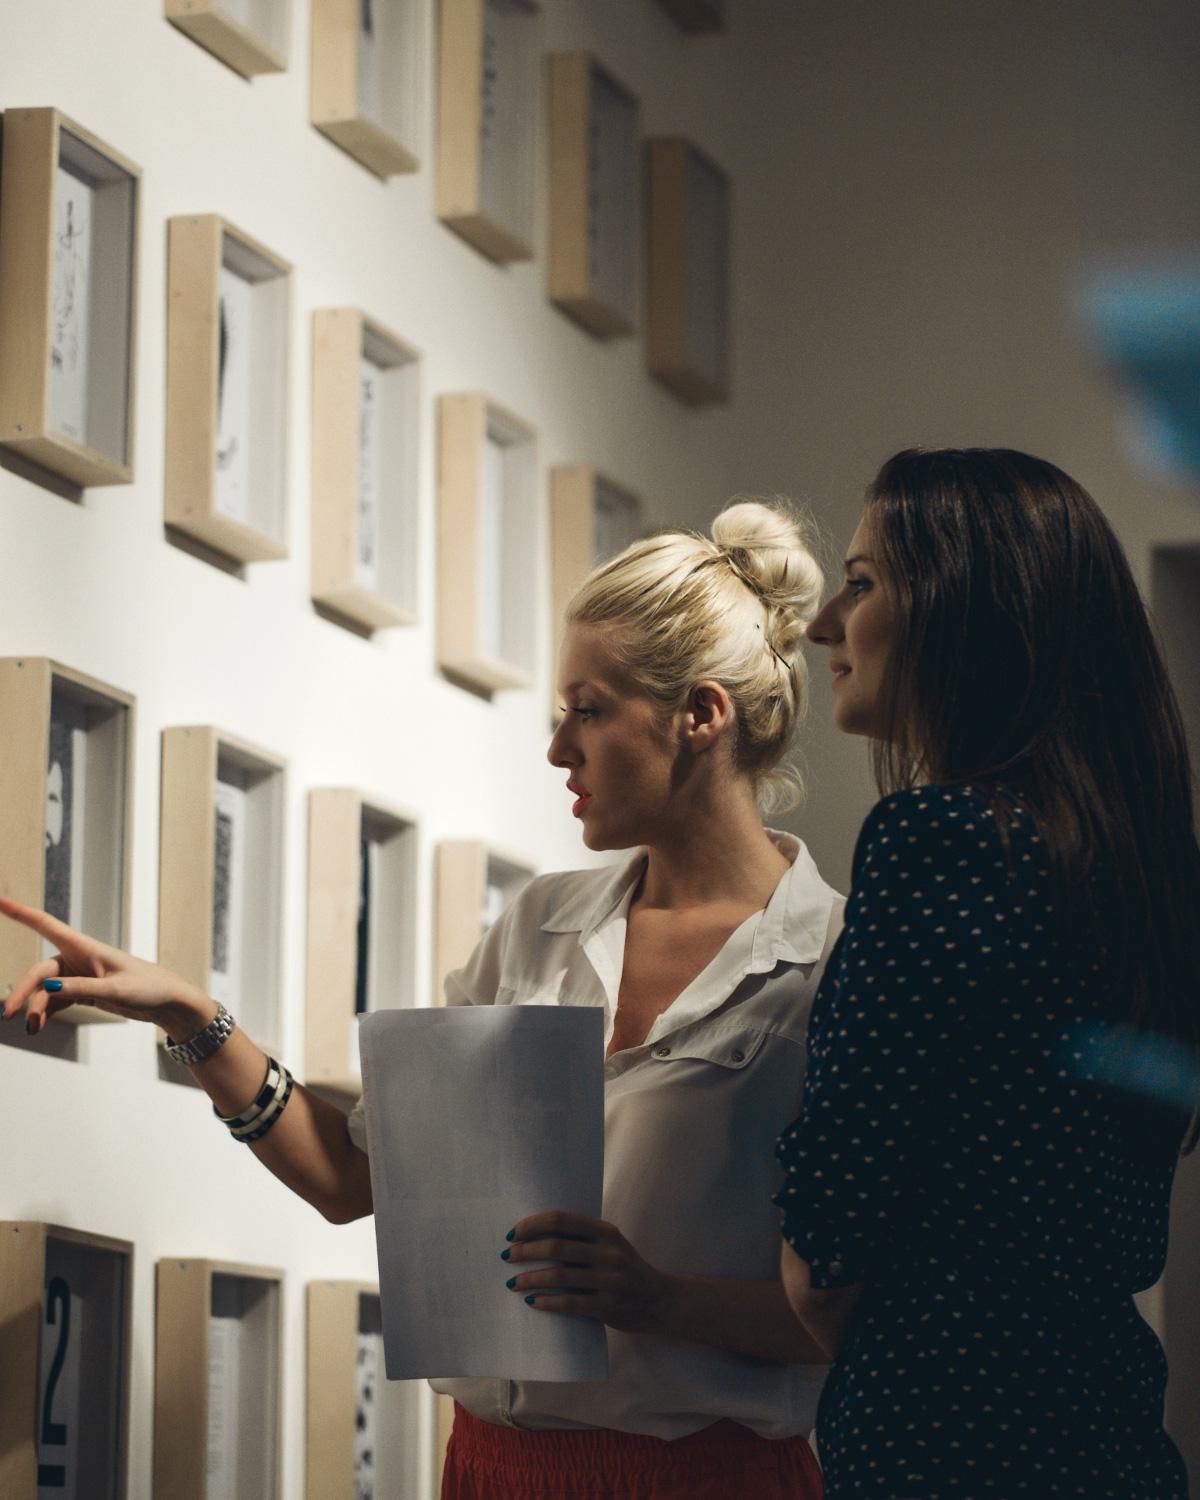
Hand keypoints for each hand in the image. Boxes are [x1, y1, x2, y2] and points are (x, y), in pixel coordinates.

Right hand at [0, 897, 211, 1037]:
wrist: (166, 1001)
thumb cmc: (148, 987)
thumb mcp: (116, 989)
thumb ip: (82, 988)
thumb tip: (48, 989)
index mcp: (85, 947)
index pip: (46, 925)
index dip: (20, 913)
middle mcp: (77, 958)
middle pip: (39, 973)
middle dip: (23, 992)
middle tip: (8, 1014)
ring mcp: (78, 975)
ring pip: (45, 990)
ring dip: (35, 1008)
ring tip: (32, 1029)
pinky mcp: (82, 991)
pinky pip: (55, 1001)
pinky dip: (45, 1013)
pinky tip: (38, 1027)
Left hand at [502, 1211, 672, 1332]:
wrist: (661, 1301)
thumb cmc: (627, 1271)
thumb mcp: (611, 1246)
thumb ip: (583, 1239)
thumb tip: (536, 1236)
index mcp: (606, 1231)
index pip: (562, 1220)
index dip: (534, 1225)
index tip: (513, 1233)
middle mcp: (609, 1252)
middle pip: (557, 1246)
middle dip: (526, 1251)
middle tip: (507, 1256)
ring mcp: (610, 1280)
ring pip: (560, 1276)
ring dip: (530, 1279)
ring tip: (513, 1283)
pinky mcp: (609, 1307)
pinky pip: (571, 1303)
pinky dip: (548, 1302)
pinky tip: (533, 1302)